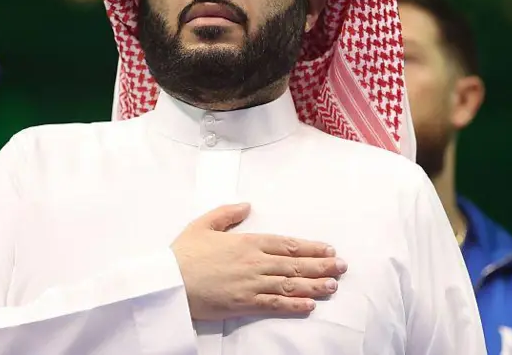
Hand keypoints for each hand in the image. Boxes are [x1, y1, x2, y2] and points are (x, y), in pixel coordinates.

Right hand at [170, 203, 346, 320]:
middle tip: (342, 267)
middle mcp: (254, 262)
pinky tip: (310, 306)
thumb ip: (227, 213)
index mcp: (246, 242)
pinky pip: (275, 304)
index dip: (311, 247)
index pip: (287, 244)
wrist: (169, 282)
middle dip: (321, 266)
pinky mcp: (244, 304)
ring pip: (290, 284)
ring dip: (314, 285)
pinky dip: (294, 305)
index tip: (328, 249)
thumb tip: (247, 205)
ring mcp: (251, 284)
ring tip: (333, 286)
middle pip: (295, 264)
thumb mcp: (203, 224)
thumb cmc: (183, 253)